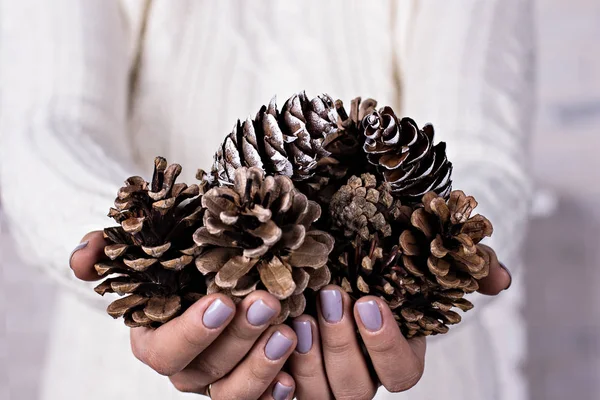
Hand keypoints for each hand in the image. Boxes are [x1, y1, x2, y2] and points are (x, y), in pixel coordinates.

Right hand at [70, 231, 296, 399]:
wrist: (206, 272)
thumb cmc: (173, 263)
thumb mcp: (143, 250)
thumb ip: (108, 252)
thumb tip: (85, 252)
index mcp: (154, 339)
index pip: (164, 351)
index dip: (192, 332)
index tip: (222, 302)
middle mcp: (185, 366)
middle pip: (205, 371)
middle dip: (238, 339)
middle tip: (267, 303)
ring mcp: (217, 378)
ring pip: (233, 392)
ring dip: (261, 366)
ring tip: (288, 332)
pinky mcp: (248, 381)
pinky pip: (260, 399)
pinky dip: (276, 392)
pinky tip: (294, 375)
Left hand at [287, 246, 511, 399]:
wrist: (334, 229)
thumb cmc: (383, 238)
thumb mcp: (424, 240)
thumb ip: (466, 259)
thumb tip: (499, 279)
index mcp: (397, 350)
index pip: (400, 373)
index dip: (384, 345)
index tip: (368, 302)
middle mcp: (360, 368)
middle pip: (355, 390)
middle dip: (341, 347)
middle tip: (331, 298)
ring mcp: (321, 372)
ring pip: (318, 395)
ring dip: (307, 362)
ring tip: (299, 316)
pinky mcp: (286, 364)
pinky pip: (280, 391)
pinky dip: (275, 376)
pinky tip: (271, 337)